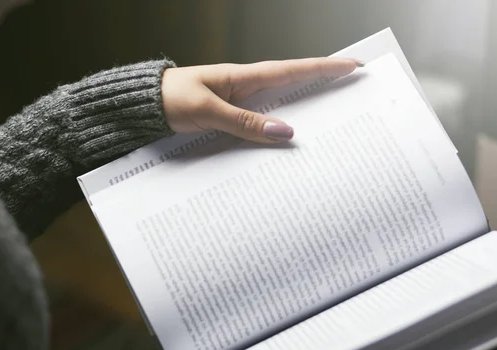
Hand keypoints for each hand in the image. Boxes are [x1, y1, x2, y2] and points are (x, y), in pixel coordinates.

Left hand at [161, 58, 360, 142]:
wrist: (144, 106)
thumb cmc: (170, 100)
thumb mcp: (208, 110)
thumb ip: (244, 123)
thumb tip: (284, 133)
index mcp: (242, 77)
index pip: (290, 70)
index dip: (322, 68)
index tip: (350, 65)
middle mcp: (244, 86)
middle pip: (291, 82)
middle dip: (322, 82)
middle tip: (352, 84)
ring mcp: (237, 101)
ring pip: (278, 101)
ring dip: (303, 103)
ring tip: (333, 110)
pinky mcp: (229, 115)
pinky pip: (260, 120)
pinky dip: (277, 125)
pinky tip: (286, 136)